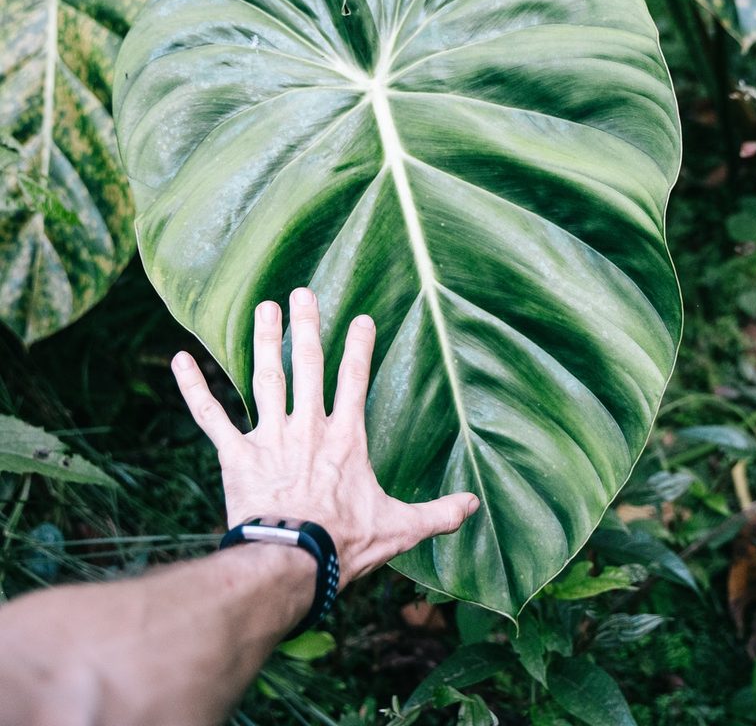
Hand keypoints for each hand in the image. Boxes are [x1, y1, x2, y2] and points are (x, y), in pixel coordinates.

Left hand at [171, 287, 478, 587]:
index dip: (359, 347)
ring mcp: (271, 437)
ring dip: (264, 342)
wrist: (292, 563)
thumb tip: (475, 507)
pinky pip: (212, 417)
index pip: (355, 379)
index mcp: (345, 437)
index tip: (361, 318)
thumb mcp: (400, 528)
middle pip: (308, 365)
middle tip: (302, 292)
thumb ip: (438, 513)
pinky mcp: (237, 456)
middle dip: (307, 327)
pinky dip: (195, 388)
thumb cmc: (346, 543)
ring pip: (267, 378)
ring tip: (263, 308)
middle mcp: (308, 427)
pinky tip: (180, 360)